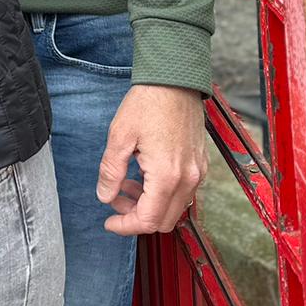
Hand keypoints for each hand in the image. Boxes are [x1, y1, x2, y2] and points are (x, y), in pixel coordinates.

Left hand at [96, 85, 206, 235]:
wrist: (175, 79)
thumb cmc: (148, 102)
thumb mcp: (120, 135)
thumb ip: (111, 171)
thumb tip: (105, 196)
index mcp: (167, 175)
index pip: (149, 220)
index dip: (126, 226)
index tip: (109, 223)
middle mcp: (188, 178)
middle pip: (165, 220)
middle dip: (137, 217)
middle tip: (116, 201)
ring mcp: (198, 171)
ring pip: (175, 207)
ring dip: (150, 204)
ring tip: (127, 184)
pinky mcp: (200, 162)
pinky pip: (184, 191)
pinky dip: (163, 192)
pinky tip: (145, 174)